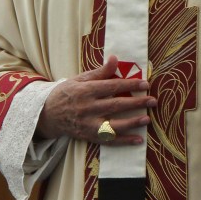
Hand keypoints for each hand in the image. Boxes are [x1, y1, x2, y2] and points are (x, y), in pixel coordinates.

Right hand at [35, 55, 154, 144]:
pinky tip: (138, 139)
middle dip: (136, 103)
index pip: (112, 87)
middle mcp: (87, 108)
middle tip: (152, 100)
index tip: (145, 84)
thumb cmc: (67, 93)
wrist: (48, 114)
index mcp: (86, 90)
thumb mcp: (80, 79)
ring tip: (147, 119)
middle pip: (116, 105)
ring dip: (132, 122)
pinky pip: (109, 140)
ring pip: (114, 125)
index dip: (129, 85)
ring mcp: (88, 124)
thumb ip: (100, 72)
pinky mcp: (89, 136)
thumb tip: (115, 58)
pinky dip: (124, 141)